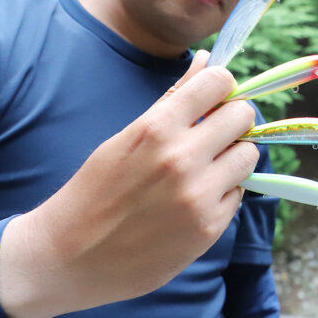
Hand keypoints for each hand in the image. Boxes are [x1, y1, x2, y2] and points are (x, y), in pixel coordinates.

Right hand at [0, 50, 259, 317]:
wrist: (68, 258)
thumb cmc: (94, 190)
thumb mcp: (126, 137)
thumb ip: (172, 99)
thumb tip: (207, 60)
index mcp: (157, 128)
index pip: (218, 82)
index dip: (220, 86)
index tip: (212, 98)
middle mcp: (182, 159)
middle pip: (243, 115)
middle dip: (231, 119)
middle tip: (214, 132)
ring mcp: (199, 195)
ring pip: (249, 154)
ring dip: (233, 156)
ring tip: (207, 166)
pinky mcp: (209, 228)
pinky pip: (239, 192)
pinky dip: (224, 191)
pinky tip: (196, 198)